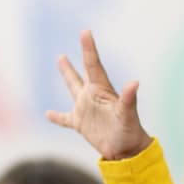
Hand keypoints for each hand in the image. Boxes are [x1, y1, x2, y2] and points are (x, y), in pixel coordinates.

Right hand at [46, 30, 151, 160]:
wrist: (127, 151)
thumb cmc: (130, 131)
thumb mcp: (128, 114)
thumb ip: (129, 98)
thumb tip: (135, 82)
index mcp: (102, 91)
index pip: (93, 65)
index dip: (89, 48)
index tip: (85, 32)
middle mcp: (92, 97)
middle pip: (82, 73)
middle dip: (76, 59)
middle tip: (74, 40)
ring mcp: (86, 109)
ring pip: (73, 88)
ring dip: (68, 74)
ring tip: (61, 59)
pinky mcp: (81, 124)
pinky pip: (65, 119)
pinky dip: (56, 117)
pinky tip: (47, 114)